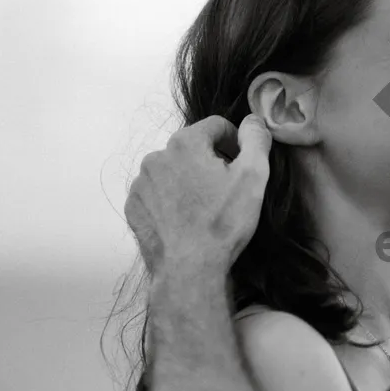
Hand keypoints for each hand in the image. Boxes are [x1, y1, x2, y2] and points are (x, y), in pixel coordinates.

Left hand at [125, 114, 271, 277]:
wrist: (188, 269)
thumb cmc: (223, 222)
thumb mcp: (253, 176)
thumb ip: (256, 140)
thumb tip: (253, 121)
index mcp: (185, 143)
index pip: (216, 126)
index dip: (236, 141)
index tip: (243, 164)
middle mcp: (156, 157)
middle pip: (192, 147)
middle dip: (211, 161)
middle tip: (227, 190)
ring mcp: (140, 183)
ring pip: (173, 170)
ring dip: (190, 179)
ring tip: (205, 207)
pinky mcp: (133, 207)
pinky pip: (157, 192)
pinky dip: (172, 198)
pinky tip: (186, 218)